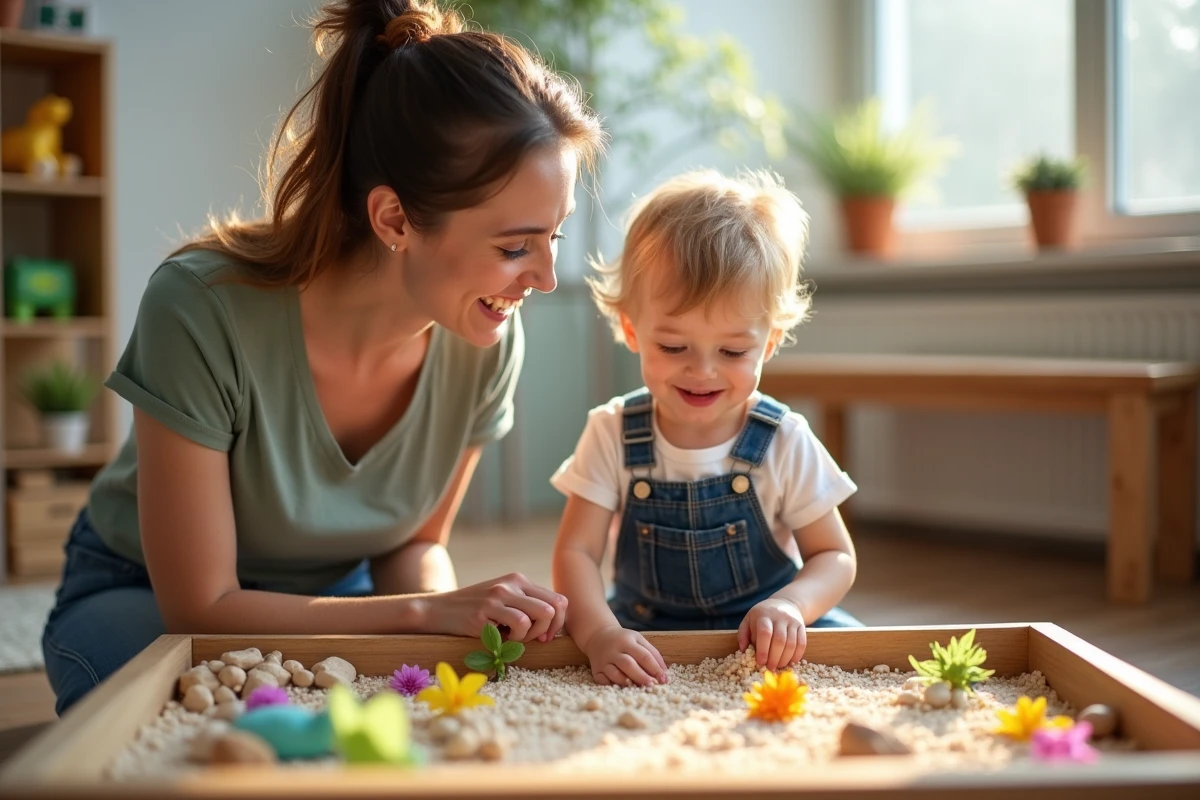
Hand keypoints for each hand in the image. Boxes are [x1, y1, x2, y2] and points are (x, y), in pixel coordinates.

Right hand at [423, 572, 566, 642]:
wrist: (437, 610)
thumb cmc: (473, 611)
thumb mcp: (503, 602)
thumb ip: (526, 608)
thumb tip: (554, 628)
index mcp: (519, 580)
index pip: (559, 600)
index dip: (558, 622)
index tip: (544, 637)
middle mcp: (512, 583)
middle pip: (554, 608)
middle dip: (546, 630)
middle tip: (528, 639)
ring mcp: (499, 595)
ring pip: (541, 615)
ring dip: (530, 635)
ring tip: (511, 638)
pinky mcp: (486, 609)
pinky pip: (519, 624)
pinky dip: (514, 638)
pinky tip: (498, 638)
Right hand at [582, 626, 668, 686]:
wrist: (598, 636)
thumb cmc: (623, 640)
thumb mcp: (638, 639)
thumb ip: (652, 653)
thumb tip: (664, 672)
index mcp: (627, 641)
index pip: (643, 656)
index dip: (655, 668)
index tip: (664, 679)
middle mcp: (614, 651)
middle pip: (628, 664)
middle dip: (641, 676)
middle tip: (652, 686)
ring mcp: (604, 661)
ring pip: (614, 673)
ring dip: (626, 682)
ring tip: (636, 688)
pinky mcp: (596, 670)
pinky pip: (601, 680)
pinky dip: (610, 685)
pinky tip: (619, 688)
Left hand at [738, 598, 807, 670]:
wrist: (785, 603)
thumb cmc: (763, 616)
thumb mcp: (749, 620)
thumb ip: (743, 634)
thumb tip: (743, 650)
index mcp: (764, 615)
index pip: (765, 633)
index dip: (763, 650)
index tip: (760, 662)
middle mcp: (780, 617)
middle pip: (779, 640)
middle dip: (774, 658)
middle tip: (770, 668)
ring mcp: (793, 621)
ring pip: (791, 643)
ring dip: (785, 659)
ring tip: (778, 666)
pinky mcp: (802, 626)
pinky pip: (802, 643)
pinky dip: (797, 655)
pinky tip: (790, 662)